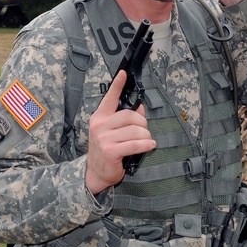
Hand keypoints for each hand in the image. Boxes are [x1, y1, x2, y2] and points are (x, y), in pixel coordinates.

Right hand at [85, 70, 155, 193]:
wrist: (96, 173)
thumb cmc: (106, 150)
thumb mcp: (112, 132)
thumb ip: (124, 119)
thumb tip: (140, 107)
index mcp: (99, 117)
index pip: (109, 98)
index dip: (117, 85)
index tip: (123, 73)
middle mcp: (100, 126)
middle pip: (129, 115)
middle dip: (142, 123)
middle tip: (144, 131)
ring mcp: (104, 139)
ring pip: (135, 131)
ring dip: (146, 136)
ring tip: (146, 141)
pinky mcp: (111, 151)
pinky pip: (135, 144)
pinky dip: (146, 145)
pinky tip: (150, 145)